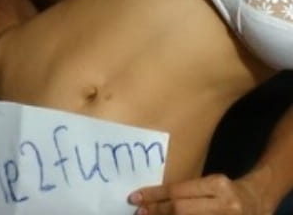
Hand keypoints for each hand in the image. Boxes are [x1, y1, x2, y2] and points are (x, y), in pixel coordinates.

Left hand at [128, 174, 269, 214]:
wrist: (258, 201)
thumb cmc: (227, 190)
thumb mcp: (210, 184)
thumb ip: (188, 192)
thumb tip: (156, 199)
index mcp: (217, 185)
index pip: (179, 191)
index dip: (154, 195)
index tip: (135, 197)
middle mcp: (224, 204)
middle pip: (181, 210)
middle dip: (157, 211)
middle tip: (139, 211)